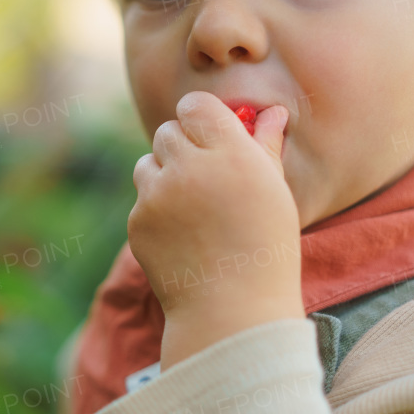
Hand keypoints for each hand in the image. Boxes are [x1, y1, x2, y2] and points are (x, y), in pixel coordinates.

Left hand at [129, 92, 304, 366]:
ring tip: (193, 206)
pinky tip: (182, 234)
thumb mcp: (275, 193)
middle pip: (167, 131)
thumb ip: (266, 146)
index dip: (200, 116)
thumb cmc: (266, 248)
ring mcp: (158, 196)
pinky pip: (141, 199)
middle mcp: (190, 168)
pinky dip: (156, 209)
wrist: (233, 308)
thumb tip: (271, 112)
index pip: (195, 105)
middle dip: (182, 146)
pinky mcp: (138, 221)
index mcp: (232, 154)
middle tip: (204, 174)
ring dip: (163, 173)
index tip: (208, 131)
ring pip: (147, 162)